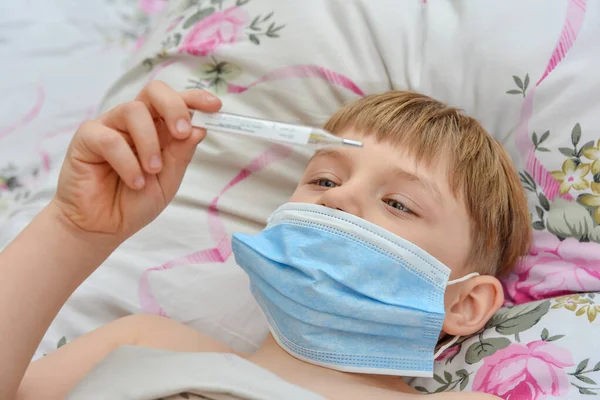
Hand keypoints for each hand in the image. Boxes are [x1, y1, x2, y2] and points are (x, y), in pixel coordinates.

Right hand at [52, 81, 221, 240]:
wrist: (103, 226)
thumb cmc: (134, 202)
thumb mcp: (168, 181)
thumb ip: (181, 155)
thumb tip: (199, 128)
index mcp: (157, 129)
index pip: (176, 102)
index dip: (195, 99)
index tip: (215, 106)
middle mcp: (134, 123)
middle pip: (154, 91)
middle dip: (174, 107)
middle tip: (181, 133)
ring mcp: (109, 127)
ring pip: (133, 111)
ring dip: (149, 142)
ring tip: (152, 171)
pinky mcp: (87, 138)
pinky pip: (110, 138)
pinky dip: (127, 162)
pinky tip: (134, 181)